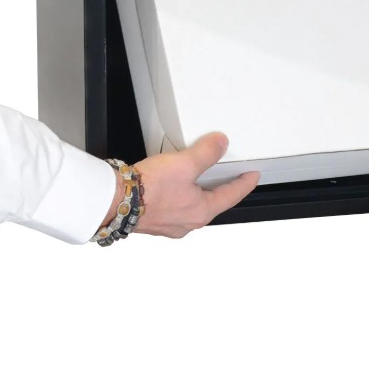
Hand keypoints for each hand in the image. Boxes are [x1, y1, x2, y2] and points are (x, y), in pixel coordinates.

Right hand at [117, 132, 259, 238]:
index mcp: (201, 211)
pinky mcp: (154, 220)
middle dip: (220, 189)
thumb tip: (220, 143)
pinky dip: (178, 196)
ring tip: (196, 178)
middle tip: (228, 177)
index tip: (252, 177)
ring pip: (192, 206)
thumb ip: (206, 152)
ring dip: (196, 192)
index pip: (232, 196)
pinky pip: (174, 207)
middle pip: (212, 202)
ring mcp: (170, 224)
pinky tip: (170, 186)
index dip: (244, 184)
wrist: (115, 201)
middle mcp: (187, 223)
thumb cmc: (149, 189)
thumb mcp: (184, 163)